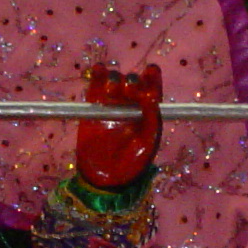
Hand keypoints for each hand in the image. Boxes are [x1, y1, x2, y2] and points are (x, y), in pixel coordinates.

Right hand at [74, 63, 160, 189]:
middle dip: (132, 81)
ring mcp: (112, 105)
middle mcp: (131, 106)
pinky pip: (96, 87)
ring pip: (115, 81)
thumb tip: (152, 97)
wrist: (106, 177)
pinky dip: (98, 76)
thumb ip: (151, 119)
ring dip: (115, 78)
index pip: (152, 89)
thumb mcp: (148, 142)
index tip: (150, 70)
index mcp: (149, 113)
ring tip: (113, 90)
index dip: (152, 77)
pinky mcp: (94, 108)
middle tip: (128, 90)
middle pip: (133, 82)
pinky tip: (99, 69)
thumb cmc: (133, 163)